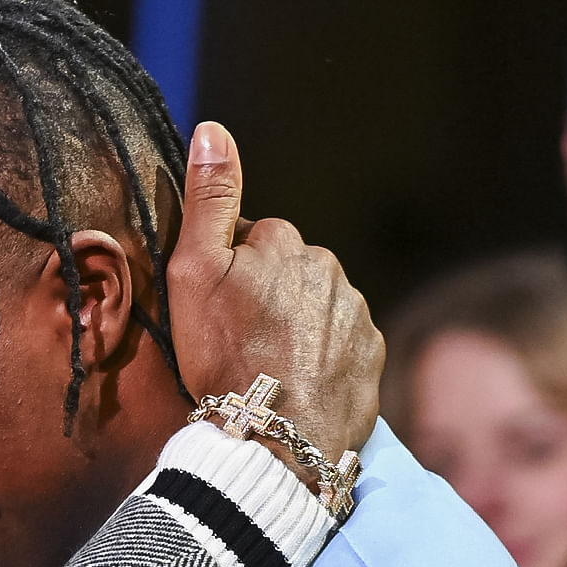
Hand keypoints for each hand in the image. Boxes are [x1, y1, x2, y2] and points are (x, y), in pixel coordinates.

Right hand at [167, 121, 382, 462]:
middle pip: (289, 270)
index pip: (253, 239)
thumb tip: (214, 129)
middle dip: (268, 294)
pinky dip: (321, 357)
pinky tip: (296, 382)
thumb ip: (208, 199)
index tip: (215, 308)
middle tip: (238, 340)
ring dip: (296, 326)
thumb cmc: (224, 357)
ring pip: (317, 306)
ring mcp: (355, 312)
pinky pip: (342, 343)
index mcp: (283, 243)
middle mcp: (327, 267)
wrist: (275, 438)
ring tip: (266, 366)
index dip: (229, 271)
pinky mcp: (372, 354)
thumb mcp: (194, 274)